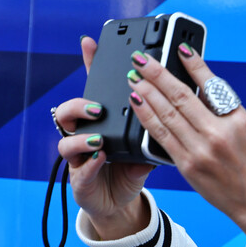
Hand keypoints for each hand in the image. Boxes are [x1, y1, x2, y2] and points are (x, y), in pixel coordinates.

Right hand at [55, 36, 153, 238]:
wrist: (121, 203)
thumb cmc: (132, 169)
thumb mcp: (146, 145)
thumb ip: (157, 126)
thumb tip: (179, 106)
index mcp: (102, 122)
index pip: (94, 90)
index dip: (90, 66)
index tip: (91, 43)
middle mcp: (85, 135)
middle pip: (70, 111)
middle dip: (81, 105)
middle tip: (99, 107)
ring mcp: (79, 157)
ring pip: (66, 139)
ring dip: (81, 136)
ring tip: (97, 138)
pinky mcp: (81, 180)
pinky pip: (80, 170)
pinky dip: (89, 164)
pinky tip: (99, 158)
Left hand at [124, 45, 245, 246]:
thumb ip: (223, 110)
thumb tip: (195, 85)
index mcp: (238, 121)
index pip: (211, 85)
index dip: (192, 64)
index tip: (178, 49)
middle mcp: (219, 134)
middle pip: (181, 96)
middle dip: (157, 74)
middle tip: (142, 59)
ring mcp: (202, 150)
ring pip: (167, 114)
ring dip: (147, 92)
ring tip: (134, 77)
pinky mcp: (188, 166)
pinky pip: (161, 136)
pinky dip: (147, 117)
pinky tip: (138, 103)